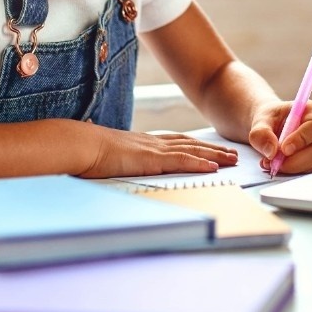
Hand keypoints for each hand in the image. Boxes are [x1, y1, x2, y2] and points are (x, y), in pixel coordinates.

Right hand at [79, 128, 238, 177]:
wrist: (79, 145)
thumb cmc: (88, 152)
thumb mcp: (110, 159)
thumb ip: (120, 163)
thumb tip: (117, 168)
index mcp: (143, 144)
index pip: (176, 143)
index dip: (196, 146)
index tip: (211, 150)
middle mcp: (152, 143)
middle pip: (190, 145)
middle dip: (212, 150)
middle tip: (232, 154)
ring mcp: (153, 150)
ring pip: (191, 151)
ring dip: (214, 156)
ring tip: (231, 160)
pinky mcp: (151, 160)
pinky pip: (181, 161)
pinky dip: (199, 164)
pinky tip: (213, 168)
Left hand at [247, 101, 311, 174]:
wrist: (273, 125)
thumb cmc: (271, 119)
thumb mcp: (261, 121)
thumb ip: (262, 133)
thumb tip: (272, 151)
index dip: (302, 139)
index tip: (283, 149)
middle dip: (294, 161)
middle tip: (274, 163)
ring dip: (292, 167)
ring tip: (272, 162)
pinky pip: (310, 169)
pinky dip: (294, 170)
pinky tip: (280, 164)